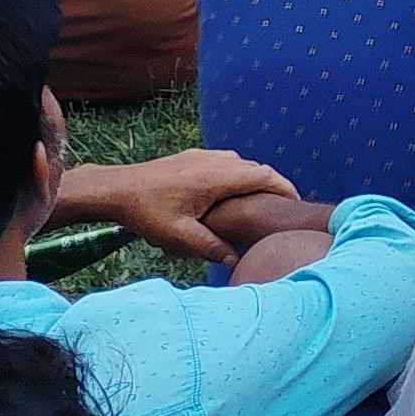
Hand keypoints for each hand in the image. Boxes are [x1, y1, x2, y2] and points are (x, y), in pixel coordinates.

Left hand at [82, 150, 296, 263]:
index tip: (297, 205)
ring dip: (253, 181)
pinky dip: (236, 177)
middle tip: (281, 210)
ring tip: (258, 206)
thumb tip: (237, 260)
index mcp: (217, 177)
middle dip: (273, 187)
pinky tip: (229, 197)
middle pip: (256, 169)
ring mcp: (203, 155)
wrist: (116, 188)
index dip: (285, 189)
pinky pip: (225, 163)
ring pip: (240, 165)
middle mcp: (215, 160)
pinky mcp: (192, 157)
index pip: (264, 177)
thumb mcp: (179, 236)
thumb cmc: (146, 212)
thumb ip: (211, 247)